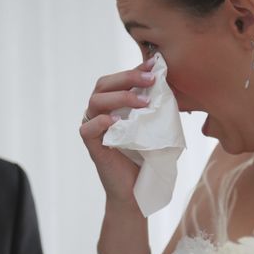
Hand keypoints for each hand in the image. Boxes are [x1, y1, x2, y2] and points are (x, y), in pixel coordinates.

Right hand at [80, 58, 155, 205]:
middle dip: (127, 78)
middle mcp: (98, 112)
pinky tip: (118, 121)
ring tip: (143, 102)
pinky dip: (101, 122)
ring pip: (95, 102)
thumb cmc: (145, 156)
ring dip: (120, 97)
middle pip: (103, 85)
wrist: (137, 189)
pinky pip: (88, 128)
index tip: (154, 64)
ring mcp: (93, 128)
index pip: (117, 79)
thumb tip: (166, 81)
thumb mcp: (152, 124)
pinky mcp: (91, 146)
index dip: (133, 69)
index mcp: (111, 105)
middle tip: (151, 79)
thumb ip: (153, 105)